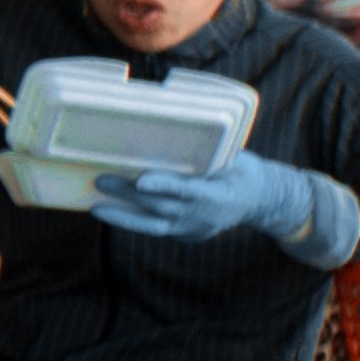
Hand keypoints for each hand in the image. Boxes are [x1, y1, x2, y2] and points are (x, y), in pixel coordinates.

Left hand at [96, 156, 355, 262]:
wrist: (263, 201)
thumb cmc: (241, 168)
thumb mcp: (233, 157)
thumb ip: (208, 150)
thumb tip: (177, 125)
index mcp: (221, 194)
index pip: (189, 190)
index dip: (165, 185)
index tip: (140, 178)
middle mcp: (206, 216)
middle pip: (163, 206)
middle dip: (130, 195)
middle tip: (101, 179)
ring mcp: (195, 229)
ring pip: (154, 225)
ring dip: (123, 215)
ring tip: (96, 205)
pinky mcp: (186, 235)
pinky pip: (155, 229)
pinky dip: (132, 221)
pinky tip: (110, 211)